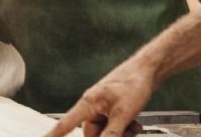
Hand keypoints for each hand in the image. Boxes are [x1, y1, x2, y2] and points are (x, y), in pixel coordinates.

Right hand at [43, 59, 157, 136]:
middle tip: (125, 132)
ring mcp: (103, 108)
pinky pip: (113, 126)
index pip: (65, 124)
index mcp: (88, 104)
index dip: (52, 135)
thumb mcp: (123, 113)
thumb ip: (111, 133)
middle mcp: (92, 107)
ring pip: (105, 132)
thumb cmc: (133, 83)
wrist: (148, 69)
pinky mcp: (112, 109)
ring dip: (119, 133)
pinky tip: (134, 124)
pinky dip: (124, 128)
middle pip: (92, 134)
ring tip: (132, 126)